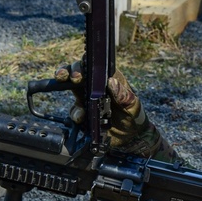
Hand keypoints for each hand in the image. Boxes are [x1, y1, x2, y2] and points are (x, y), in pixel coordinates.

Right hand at [53, 61, 177, 159]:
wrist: (130, 138)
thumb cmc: (134, 116)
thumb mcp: (133, 105)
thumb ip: (123, 95)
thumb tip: (111, 81)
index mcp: (109, 79)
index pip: (95, 66)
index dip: (85, 62)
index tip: (82, 65)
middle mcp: (96, 86)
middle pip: (79, 72)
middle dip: (71, 72)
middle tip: (71, 77)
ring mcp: (88, 99)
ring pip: (71, 88)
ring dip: (67, 89)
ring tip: (72, 95)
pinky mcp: (84, 113)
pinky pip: (75, 110)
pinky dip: (75, 113)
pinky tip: (82, 117)